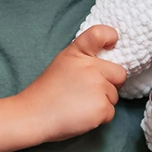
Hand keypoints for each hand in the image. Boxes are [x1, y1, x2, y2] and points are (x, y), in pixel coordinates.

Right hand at [16, 25, 126, 142]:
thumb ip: (83, 60)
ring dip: (102, 102)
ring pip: (114, 95)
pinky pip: (110, 112)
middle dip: (110, 84)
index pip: (100, 34)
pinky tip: (81, 116)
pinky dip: (99, 117)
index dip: (110, 36)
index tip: (111, 44)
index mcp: (78, 52)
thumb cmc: (46, 93)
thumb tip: (105, 64)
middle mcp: (90, 66)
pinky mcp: (101, 107)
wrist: (33, 116)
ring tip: (79, 105)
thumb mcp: (62, 64)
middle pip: (119, 73)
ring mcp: (97, 86)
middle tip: (87, 91)